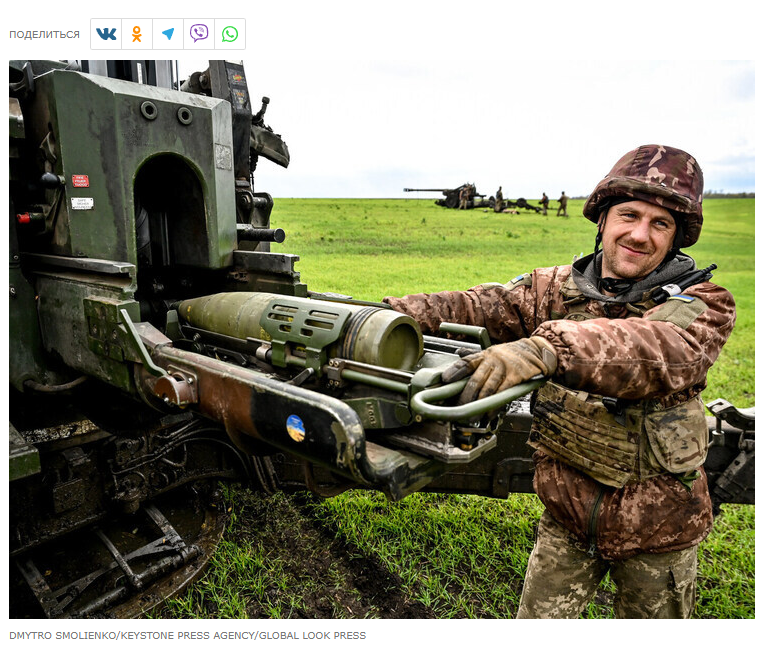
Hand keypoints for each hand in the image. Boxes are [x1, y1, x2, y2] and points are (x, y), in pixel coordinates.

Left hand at [442, 337, 556, 404]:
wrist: (536, 351)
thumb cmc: (511, 354)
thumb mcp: (492, 352)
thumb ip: (476, 356)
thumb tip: (458, 353)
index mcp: (484, 355)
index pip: (466, 362)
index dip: (454, 371)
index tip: (444, 379)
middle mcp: (492, 360)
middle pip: (475, 380)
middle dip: (465, 396)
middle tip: (458, 408)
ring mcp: (504, 368)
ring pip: (487, 388)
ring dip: (478, 404)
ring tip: (471, 416)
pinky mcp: (515, 376)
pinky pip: (502, 393)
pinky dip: (494, 405)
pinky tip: (489, 413)